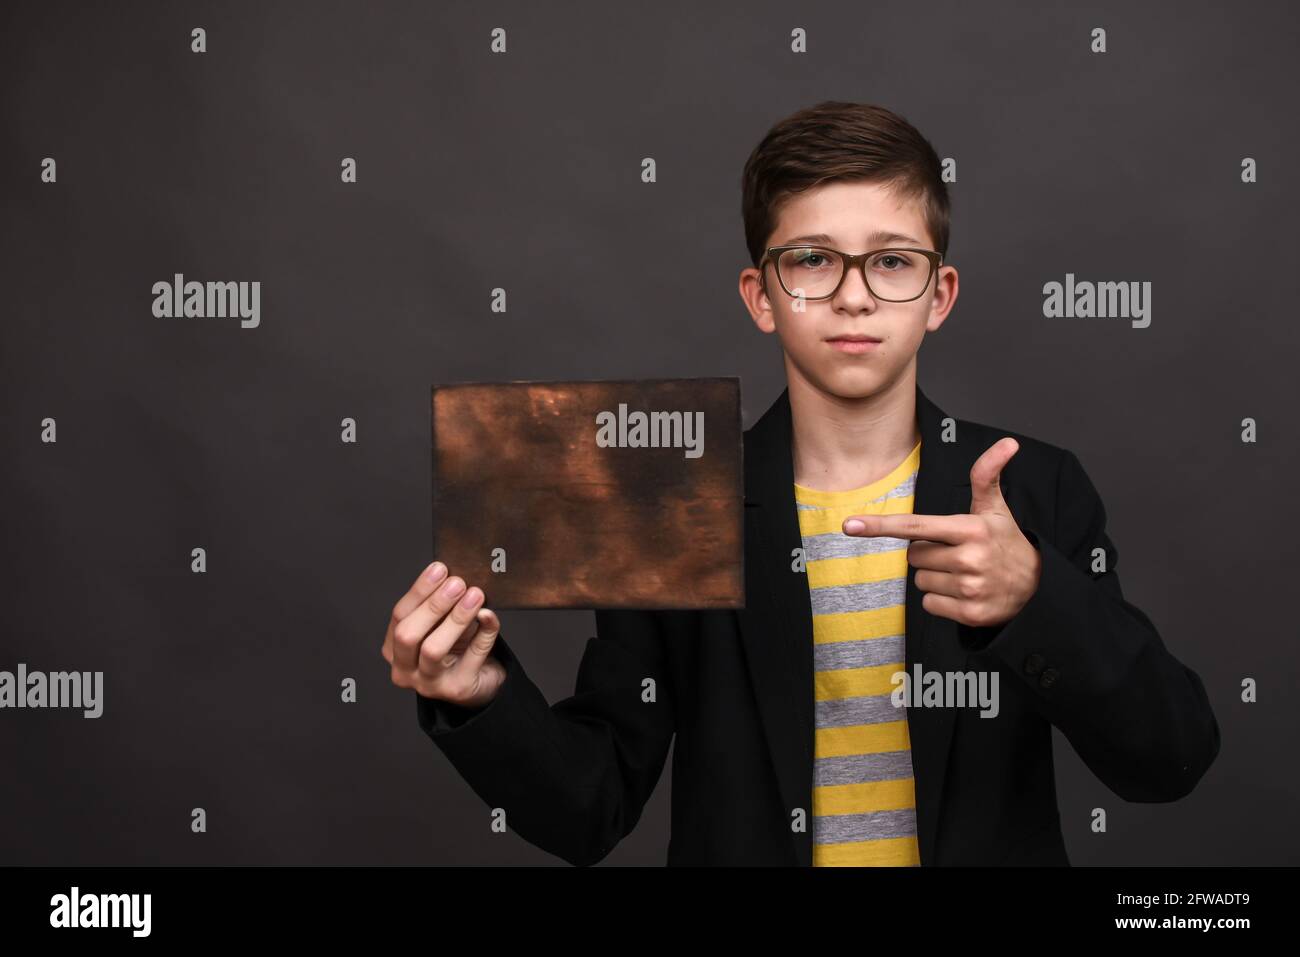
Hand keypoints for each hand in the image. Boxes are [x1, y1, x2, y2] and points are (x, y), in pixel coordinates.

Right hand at [382, 561, 506, 707]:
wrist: (479, 682)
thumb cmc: (456, 648)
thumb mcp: (441, 625)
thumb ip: (441, 605)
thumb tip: (453, 576)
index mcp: (394, 649)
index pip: (399, 616)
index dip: (419, 591)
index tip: (439, 568)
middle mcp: (404, 670)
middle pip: (409, 635)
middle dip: (433, 605)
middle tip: (457, 583)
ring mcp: (429, 684)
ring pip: (433, 649)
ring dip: (455, 618)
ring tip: (474, 595)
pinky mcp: (457, 689)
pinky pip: (472, 657)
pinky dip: (483, 632)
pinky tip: (488, 615)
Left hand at [842, 437, 1041, 627]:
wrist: (1037, 588)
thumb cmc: (1005, 542)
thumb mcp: (996, 509)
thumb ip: (987, 475)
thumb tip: (1008, 442)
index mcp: (971, 529)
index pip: (916, 526)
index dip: (881, 525)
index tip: (850, 525)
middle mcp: (969, 558)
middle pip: (913, 556)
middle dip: (928, 554)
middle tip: (956, 553)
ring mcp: (969, 588)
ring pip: (920, 582)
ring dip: (935, 578)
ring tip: (964, 573)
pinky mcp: (969, 614)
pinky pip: (929, 605)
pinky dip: (941, 601)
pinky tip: (964, 593)